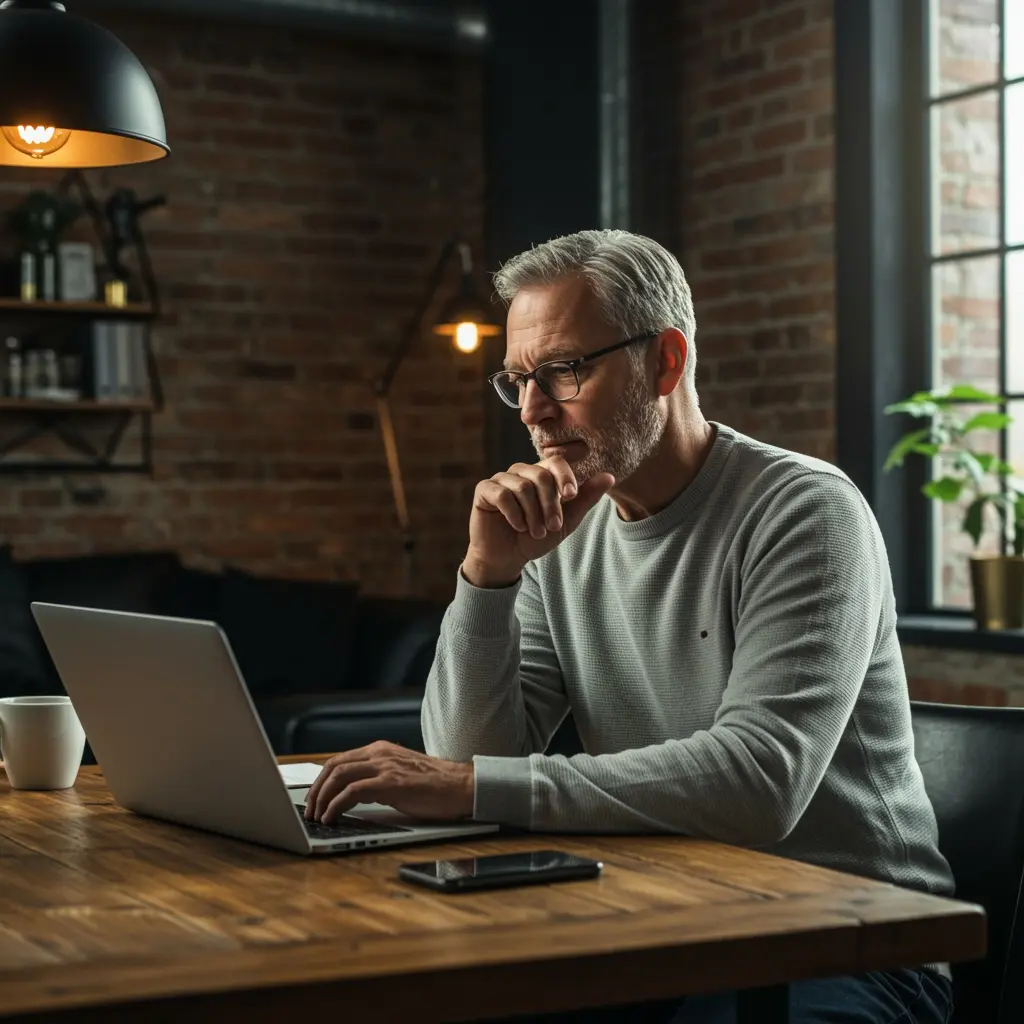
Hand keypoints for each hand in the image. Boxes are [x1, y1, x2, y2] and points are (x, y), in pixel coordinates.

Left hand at [303, 742, 474, 823]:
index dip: (321, 780)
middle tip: (310, 810)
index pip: (339, 760)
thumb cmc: (436, 785)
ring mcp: (385, 766)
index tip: (313, 798)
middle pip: (333, 766)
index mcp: (381, 750)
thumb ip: (379, 778)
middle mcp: (380, 753)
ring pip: (339, 776)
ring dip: (322, 798)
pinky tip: (332, 818)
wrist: (462, 786)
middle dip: (316, 789)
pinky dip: (336, 805)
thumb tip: (354, 796)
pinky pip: (352, 792)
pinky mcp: (390, 783)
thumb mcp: (401, 774)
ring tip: (317, 817)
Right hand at [463, 456, 613, 586]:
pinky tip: (516, 526)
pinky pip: (502, 494)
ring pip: (522, 487)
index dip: (564, 477)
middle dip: (550, 505)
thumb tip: (609, 476)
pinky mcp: (484, 490)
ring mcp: (501, 479)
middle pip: (540, 476)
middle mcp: (521, 473)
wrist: (507, 558)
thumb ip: (585, 498)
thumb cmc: (536, 537)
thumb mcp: (566, 521)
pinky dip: (513, 514)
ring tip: (535, 531)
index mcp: (541, 475)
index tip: (570, 496)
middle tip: (553, 527)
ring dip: (532, 515)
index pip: (556, 463)